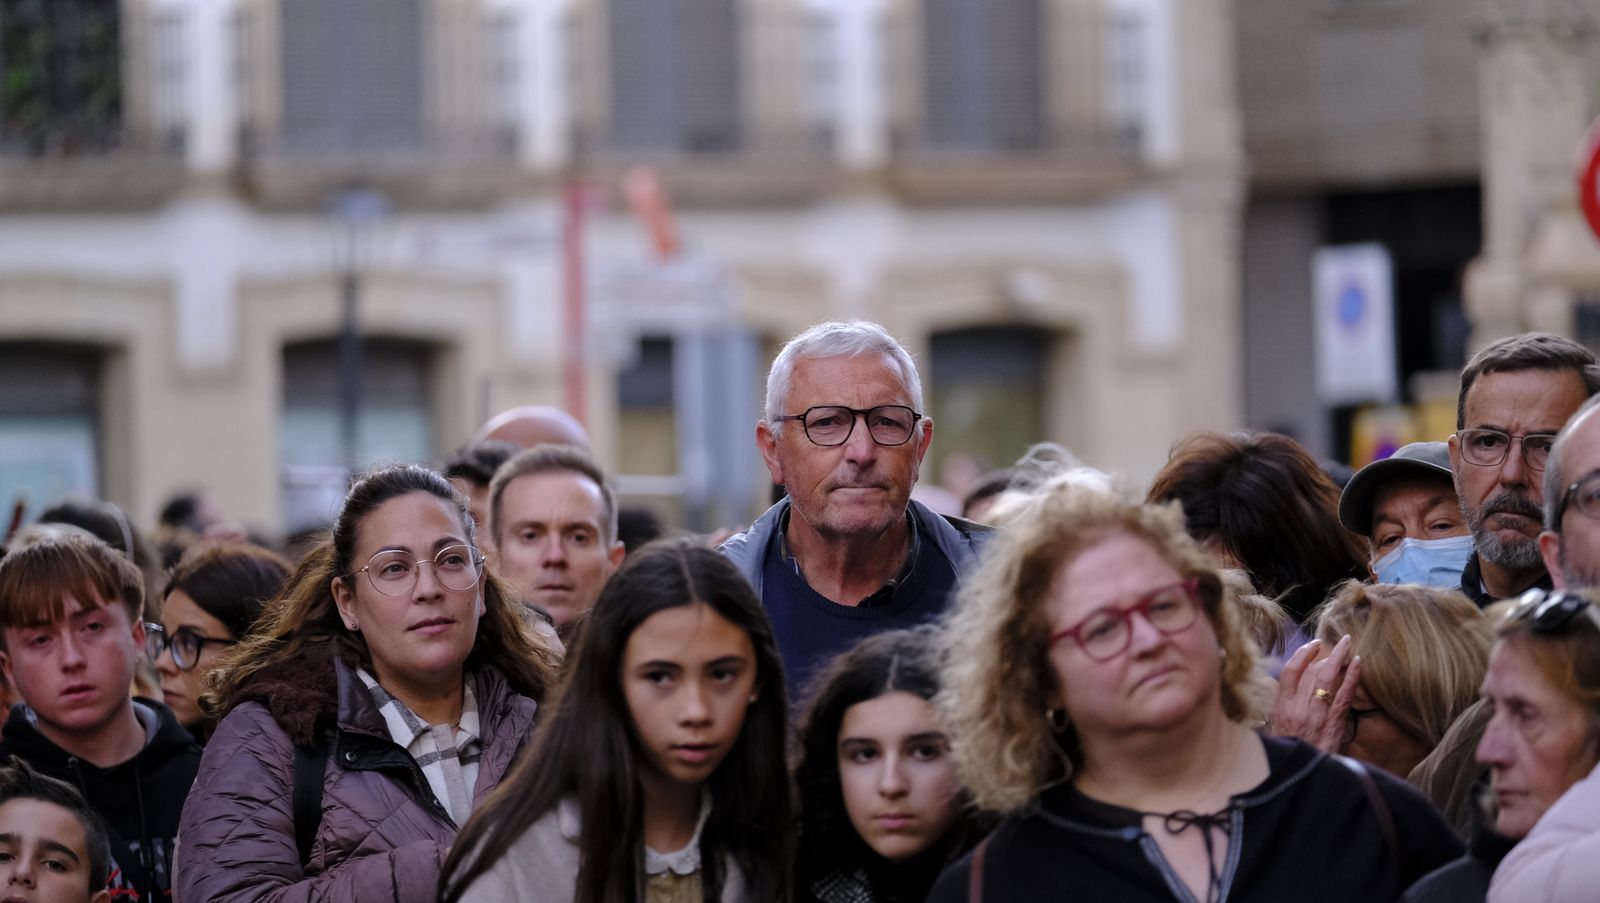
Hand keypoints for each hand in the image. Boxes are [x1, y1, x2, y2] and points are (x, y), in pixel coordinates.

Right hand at [1267, 635, 1361, 752]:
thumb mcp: (1274, 731)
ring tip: (1349, 644)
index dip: (1302, 655)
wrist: (1299, 779)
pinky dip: (1352, 677)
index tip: (1312, 646)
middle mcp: (1298, 708)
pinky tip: (1358, 664)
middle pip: (1313, 672)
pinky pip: (1345, 694)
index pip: (1290, 672)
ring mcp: (1317, 715)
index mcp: (1281, 708)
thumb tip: (1285, 692)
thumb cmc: (1287, 755)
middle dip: (1328, 653)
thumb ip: (1280, 710)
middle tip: (1339, 640)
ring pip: (1329, 679)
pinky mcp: (1334, 723)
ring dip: (1341, 658)